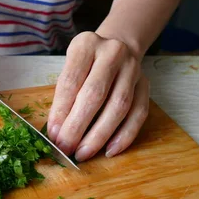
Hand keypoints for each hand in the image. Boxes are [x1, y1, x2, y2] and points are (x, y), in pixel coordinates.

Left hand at [47, 31, 149, 161]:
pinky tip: (110, 150)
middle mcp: (113, 52)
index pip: (71, 81)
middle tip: (66, 147)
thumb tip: (57, 132)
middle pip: (95, 94)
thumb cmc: (87, 63)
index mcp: (86, 45)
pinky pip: (138, 114)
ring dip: (99, 135)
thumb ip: (64, 96)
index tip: (53, 134)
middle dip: (78, 126)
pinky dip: (124, 135)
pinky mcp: (145, 84)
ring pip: (119, 106)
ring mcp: (133, 68)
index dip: (61, 111)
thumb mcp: (70, 68)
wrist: (118, 46)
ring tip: (83, 153)